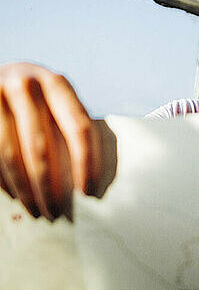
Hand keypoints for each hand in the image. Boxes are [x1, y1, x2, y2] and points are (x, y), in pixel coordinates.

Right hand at [0, 62, 102, 220]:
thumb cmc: (37, 96)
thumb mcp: (56, 99)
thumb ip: (71, 125)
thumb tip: (91, 179)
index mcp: (57, 84)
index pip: (80, 128)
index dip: (86, 164)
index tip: (88, 193)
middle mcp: (26, 86)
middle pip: (43, 147)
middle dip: (50, 186)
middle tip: (58, 213)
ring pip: (13, 156)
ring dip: (27, 190)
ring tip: (38, 211)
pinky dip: (6, 181)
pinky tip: (17, 197)